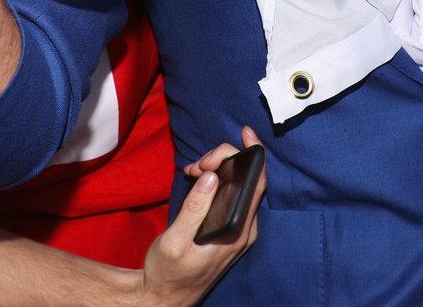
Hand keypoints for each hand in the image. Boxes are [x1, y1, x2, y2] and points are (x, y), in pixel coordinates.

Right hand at [145, 127, 266, 305]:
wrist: (165, 298)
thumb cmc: (168, 274)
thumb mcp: (174, 242)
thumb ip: (194, 209)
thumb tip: (210, 176)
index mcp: (236, 232)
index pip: (256, 184)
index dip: (255, 154)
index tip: (244, 133)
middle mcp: (244, 229)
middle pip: (249, 180)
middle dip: (226, 160)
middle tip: (200, 162)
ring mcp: (239, 230)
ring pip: (239, 186)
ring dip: (219, 170)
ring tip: (192, 171)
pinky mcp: (230, 230)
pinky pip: (231, 196)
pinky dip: (217, 181)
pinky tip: (198, 179)